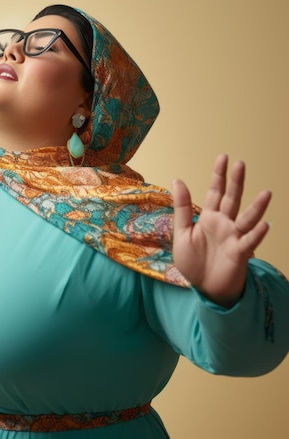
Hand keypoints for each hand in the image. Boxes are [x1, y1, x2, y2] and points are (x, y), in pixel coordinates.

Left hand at [172, 154, 271, 306]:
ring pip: (247, 219)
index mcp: (209, 217)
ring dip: (257, 207)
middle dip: (236, 183)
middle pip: (232, 200)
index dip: (219, 176)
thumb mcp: (182, 232)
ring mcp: (234, 237)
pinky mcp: (239, 253)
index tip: (224, 157)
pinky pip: (250, 242)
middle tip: (241, 164)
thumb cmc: (194, 261)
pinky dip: (257, 233)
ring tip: (266, 193)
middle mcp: (224, 224)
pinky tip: (265, 224)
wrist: (204, 287)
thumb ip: (182, 208)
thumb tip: (178, 180)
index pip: (216, 192)